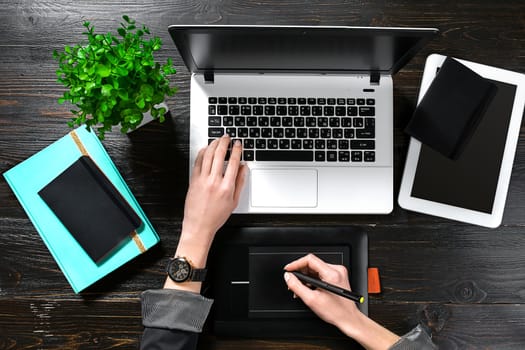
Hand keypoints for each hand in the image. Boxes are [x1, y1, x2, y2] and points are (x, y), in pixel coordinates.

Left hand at [165, 135, 246, 291]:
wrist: (199, 226)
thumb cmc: (216, 217)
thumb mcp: (234, 201)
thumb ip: (240, 182)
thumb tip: (244, 168)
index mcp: (227, 187)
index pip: (233, 162)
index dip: (237, 150)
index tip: (238, 144)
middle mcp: (214, 181)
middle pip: (219, 155)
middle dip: (224, 143)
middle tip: (227, 137)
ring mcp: (202, 180)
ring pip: (208, 156)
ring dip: (213, 145)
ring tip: (217, 140)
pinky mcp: (193, 181)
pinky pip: (197, 162)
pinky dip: (202, 153)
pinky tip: (205, 149)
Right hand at [284, 254, 359, 328]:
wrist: (348, 318)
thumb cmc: (335, 311)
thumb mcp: (311, 300)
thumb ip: (297, 286)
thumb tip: (288, 277)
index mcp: (332, 274)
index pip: (310, 260)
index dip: (296, 264)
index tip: (288, 269)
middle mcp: (336, 270)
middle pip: (312, 264)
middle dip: (300, 274)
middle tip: (293, 283)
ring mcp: (338, 273)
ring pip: (315, 269)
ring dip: (306, 278)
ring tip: (301, 290)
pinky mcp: (338, 276)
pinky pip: (321, 273)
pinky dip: (313, 280)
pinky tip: (309, 289)